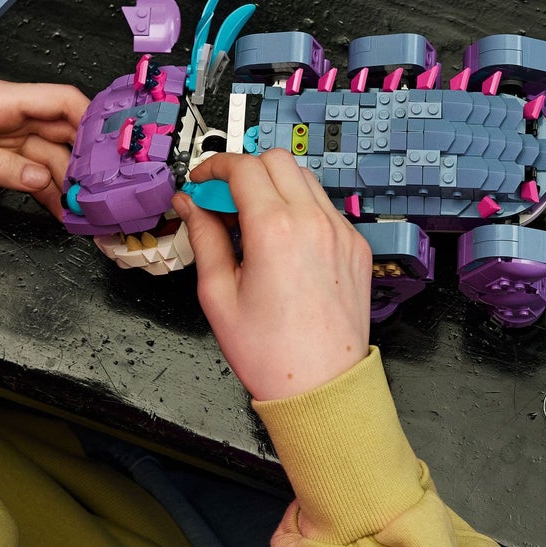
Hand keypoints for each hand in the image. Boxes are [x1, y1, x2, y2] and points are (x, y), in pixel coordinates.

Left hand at [0, 79, 88, 217]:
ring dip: (64, 179)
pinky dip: (44, 187)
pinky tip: (56, 207)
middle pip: (60, 131)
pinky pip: (28, 169)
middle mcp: (7, 113)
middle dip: (80, 158)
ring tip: (77, 208)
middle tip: (95, 188)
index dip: (88, 119)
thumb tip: (39, 180)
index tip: (107, 148)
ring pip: (47, 154)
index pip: (61, 100)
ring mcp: (1, 133)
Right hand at [174, 150, 371, 400]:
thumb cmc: (269, 352)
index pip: (243, 167)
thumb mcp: (218, 294)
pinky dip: (301, 209)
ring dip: (275, 185)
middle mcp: (313, 221)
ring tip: (253, 222)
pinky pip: (326, 208)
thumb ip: (204, 238)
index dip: (214, 166)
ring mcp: (341, 231)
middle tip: (223, 199)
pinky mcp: (356, 246)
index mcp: (275, 229)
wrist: (322, 386)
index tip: (201, 181)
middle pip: (277, 160)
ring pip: (305, 179)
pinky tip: (285, 242)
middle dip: (245, 169)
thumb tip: (189, 205)